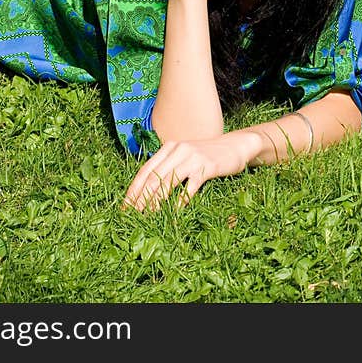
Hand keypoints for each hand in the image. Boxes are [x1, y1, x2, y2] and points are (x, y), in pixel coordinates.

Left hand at [122, 131, 261, 211]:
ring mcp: (192, 157)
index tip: (125, 207)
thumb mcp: (185, 157)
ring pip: (167, 181)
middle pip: (153, 177)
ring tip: (147, 217)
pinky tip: (173, 213)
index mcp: (169, 148)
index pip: (144, 170)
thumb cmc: (209, 156)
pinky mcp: (206, 166)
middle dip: (140, 199)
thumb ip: (170, 166)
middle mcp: (177, 150)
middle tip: (132, 217)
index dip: (133, 190)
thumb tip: (149, 190)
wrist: (236, 145)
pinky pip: (189, 186)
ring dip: (155, 201)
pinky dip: (180, 200)